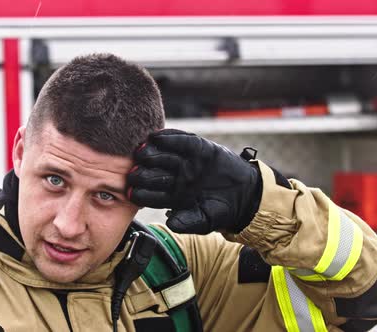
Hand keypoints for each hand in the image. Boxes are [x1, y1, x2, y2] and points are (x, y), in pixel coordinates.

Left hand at [127, 129, 261, 233]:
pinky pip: (181, 140)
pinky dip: (169, 137)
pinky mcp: (197, 147)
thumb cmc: (221, 210)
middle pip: (152, 173)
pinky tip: (157, 136)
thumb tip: (171, 224)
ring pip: (162, 155)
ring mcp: (184, 161)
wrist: (244, 194)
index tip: (132, 194)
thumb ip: (188, 222)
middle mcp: (173, 177)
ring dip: (151, 153)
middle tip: (132, 171)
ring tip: (142, 150)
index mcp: (170, 196)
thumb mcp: (205, 220)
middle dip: (142, 172)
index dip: (141, 194)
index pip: (151, 195)